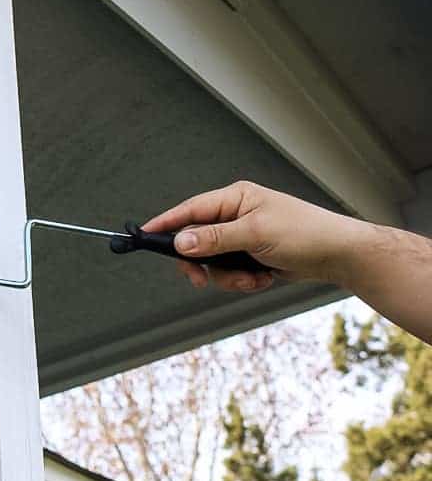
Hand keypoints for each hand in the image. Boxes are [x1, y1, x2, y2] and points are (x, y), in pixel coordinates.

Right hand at [142, 180, 354, 292]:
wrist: (337, 255)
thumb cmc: (304, 233)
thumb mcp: (255, 234)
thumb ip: (215, 238)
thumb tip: (180, 241)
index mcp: (235, 198)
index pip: (190, 209)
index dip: (166, 223)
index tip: (144, 235)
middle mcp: (235, 215)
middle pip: (196, 242)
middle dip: (202, 264)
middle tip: (201, 280)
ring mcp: (242, 238)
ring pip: (213, 263)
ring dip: (228, 277)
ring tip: (252, 279)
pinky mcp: (251, 257)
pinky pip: (230, 274)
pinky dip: (243, 282)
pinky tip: (263, 279)